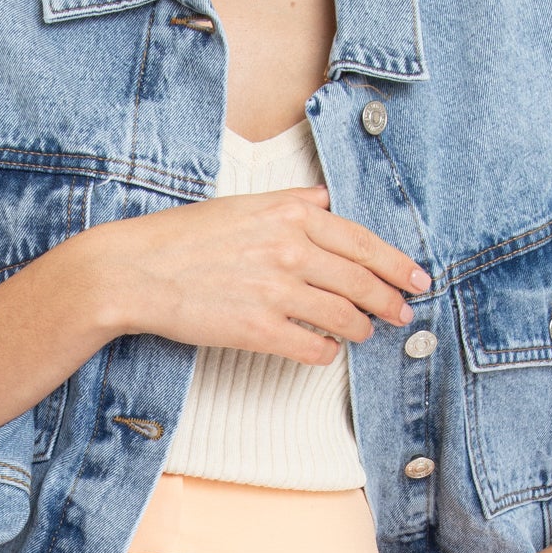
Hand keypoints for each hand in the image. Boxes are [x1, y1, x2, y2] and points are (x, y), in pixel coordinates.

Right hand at [77, 188, 431, 364]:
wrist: (136, 270)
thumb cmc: (183, 237)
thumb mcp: (242, 204)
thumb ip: (290, 202)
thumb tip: (324, 200)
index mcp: (290, 214)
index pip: (361, 241)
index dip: (396, 265)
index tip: (415, 279)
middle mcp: (290, 249)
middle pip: (361, 281)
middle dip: (389, 301)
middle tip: (403, 313)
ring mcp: (276, 291)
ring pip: (344, 317)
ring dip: (360, 328)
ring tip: (364, 333)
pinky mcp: (259, 330)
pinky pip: (313, 347)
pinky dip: (326, 351)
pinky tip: (326, 349)